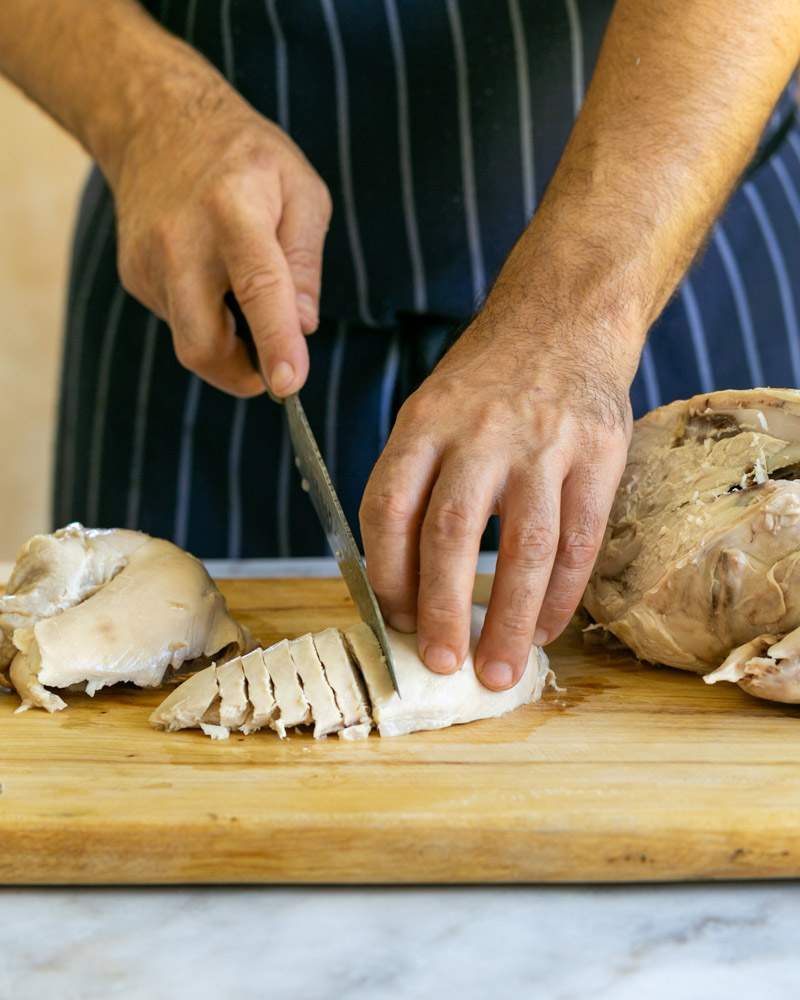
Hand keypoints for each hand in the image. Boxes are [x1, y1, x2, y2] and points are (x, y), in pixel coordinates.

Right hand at [110, 74, 330, 396]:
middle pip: (202, 342)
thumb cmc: (245, 158)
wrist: (157, 123)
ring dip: (225, 337)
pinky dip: (204, 316)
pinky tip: (210, 274)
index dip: (275, 342)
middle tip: (271, 368)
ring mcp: (148, 262)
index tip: (288, 386)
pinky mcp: (133, 276)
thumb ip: (305, 260)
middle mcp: (181, 241)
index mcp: (234, 212)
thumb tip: (303, 326)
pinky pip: (178, 320)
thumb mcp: (302, 190)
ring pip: (191, 338)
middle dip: (238, 373)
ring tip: (238, 285)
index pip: (259, 288)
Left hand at [360, 291, 635, 690]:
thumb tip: (399, 582)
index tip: (394, 620)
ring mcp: (543, 443)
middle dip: (442, 608)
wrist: (563, 320)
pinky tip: (544, 628)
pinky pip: (580, 538)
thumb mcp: (430, 411)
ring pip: (523, 546)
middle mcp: (479, 432)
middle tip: (440, 663)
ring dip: (508, 618)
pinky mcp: (597, 454)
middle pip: (450, 532)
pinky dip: (561, 594)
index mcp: (423, 423)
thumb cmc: (486, 384)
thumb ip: (414, 482)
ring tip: (498, 670)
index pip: (388, 507)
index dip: (386, 573)